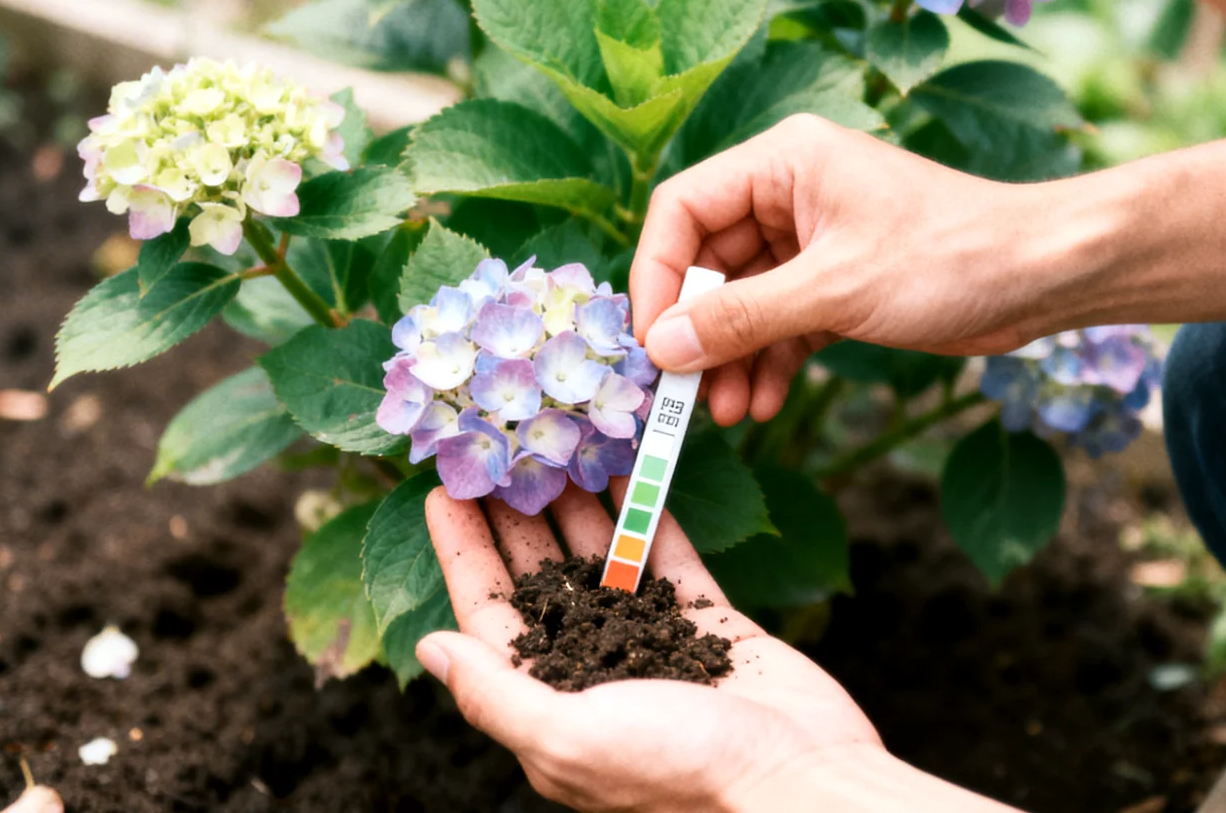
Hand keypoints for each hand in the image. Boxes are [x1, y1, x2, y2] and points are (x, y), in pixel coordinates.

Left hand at [416, 482, 882, 811]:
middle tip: (503, 451)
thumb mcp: (569, 737)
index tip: (444, 491)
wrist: (796, 777)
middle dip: (518, 518)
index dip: (464, 554)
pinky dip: (648, 515)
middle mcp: (595, 669)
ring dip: (579, 508)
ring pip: (605, 562)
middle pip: (542, 580)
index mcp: (550, 702)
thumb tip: (429, 648)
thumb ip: (495, 693)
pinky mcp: (710, 623)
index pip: (490, 615)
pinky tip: (630, 470)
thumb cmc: (677, 771)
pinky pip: (669, 557)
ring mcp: (654, 643)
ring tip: (560, 447)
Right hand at [632, 115, 1050, 424]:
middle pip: (709, 262)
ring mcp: (816, 241)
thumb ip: (744, 317)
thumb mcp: (836, 289)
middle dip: (698, 332)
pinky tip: (764, 402)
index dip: (657, 276)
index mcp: (784, 161)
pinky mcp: (841, 283)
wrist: (1043, 276)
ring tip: (727, 412)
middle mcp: (791, 194)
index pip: (683, 210)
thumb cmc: (949, 255)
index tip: (651, 342)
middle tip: (683, 392)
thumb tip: (663, 348)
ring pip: (745, 301)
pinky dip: (770, 361)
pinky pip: (783, 322)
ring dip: (732, 357)